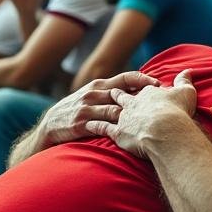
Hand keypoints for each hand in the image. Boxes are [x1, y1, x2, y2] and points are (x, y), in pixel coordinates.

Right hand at [35, 71, 161, 147]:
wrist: (49, 127)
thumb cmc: (76, 111)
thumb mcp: (90, 96)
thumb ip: (111, 93)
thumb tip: (138, 91)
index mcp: (98, 85)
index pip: (125, 78)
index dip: (144, 79)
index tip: (160, 84)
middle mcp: (93, 94)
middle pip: (124, 93)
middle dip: (144, 97)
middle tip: (162, 101)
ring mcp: (86, 109)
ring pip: (115, 110)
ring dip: (134, 115)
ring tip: (152, 120)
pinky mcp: (81, 124)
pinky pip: (103, 126)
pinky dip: (118, 129)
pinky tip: (131, 134)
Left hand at [86, 69, 196, 157]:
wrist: (166, 130)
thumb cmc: (177, 111)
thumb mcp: (185, 93)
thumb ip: (184, 81)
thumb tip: (188, 70)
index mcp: (146, 94)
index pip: (139, 89)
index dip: (138, 89)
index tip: (137, 90)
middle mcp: (131, 103)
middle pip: (121, 97)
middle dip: (116, 95)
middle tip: (113, 94)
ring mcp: (123, 118)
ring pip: (109, 112)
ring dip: (102, 110)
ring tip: (96, 109)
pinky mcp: (118, 133)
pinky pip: (103, 129)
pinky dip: (95, 127)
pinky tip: (89, 126)